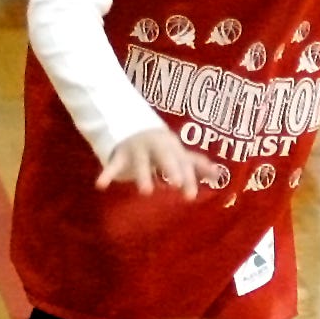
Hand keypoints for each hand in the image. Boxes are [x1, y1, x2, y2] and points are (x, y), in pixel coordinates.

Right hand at [96, 126, 220, 197]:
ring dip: (143, 175)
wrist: (130, 122)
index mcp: (172, 148)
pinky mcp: (120, 154)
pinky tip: (101, 185)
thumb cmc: (160, 146)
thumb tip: (218, 175)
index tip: (190, 196)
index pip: (183, 163)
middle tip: (177, 184)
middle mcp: (157, 147)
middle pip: (165, 157)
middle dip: (171, 169)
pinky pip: (112, 165)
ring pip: (141, 162)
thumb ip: (196, 164)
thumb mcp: (177, 153)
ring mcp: (138, 149)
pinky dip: (106, 174)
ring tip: (146, 192)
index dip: (188, 178)